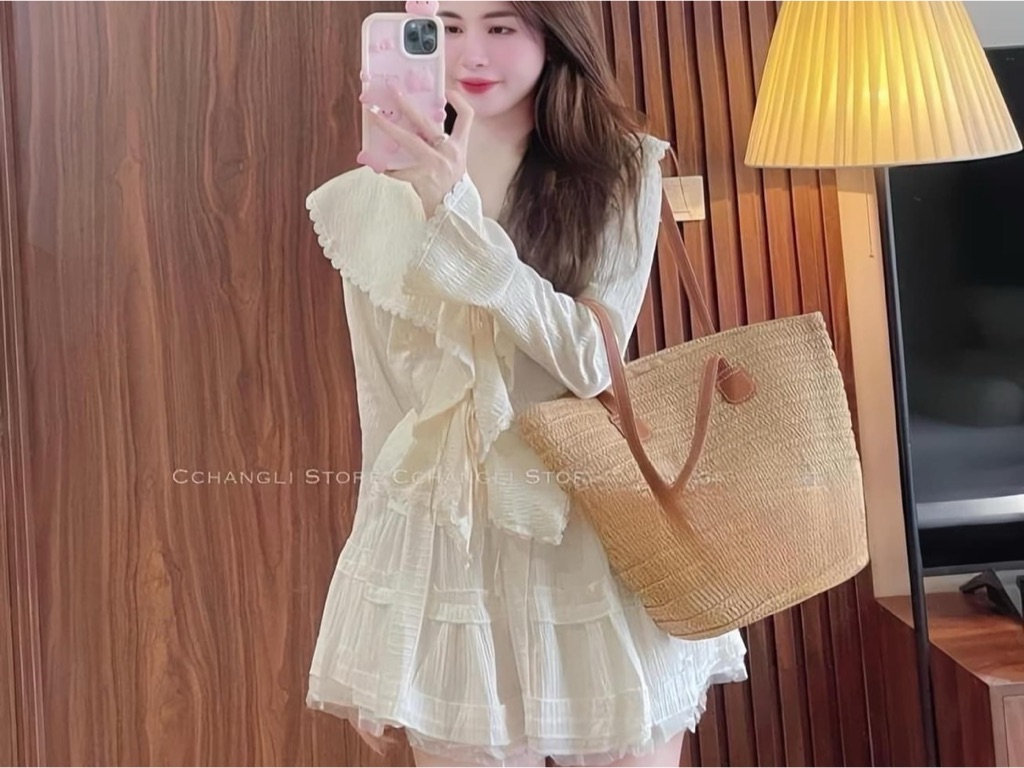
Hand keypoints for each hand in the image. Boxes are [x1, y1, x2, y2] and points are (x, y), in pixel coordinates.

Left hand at [365, 85, 474, 215]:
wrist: (452, 215)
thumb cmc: (451, 189)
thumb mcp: (454, 164)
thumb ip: (440, 148)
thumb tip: (415, 131)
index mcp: (460, 147)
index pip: (467, 117)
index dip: (459, 101)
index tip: (448, 91)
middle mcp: (449, 152)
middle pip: (427, 122)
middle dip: (407, 104)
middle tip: (393, 91)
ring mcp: (436, 164)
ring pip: (408, 140)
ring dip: (388, 127)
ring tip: (374, 116)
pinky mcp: (422, 178)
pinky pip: (399, 170)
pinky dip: (389, 169)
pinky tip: (380, 166)